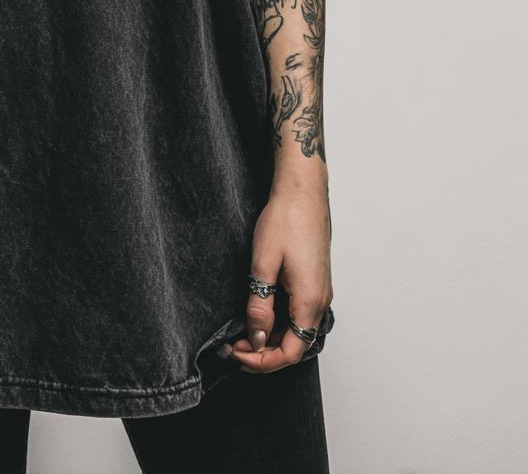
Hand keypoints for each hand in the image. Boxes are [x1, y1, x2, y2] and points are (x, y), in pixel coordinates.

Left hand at [227, 183, 332, 373]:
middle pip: (295, 346)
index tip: (236, 353)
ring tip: (241, 333)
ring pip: (297, 331)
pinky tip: (259, 315)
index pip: (290, 352)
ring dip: (271, 338)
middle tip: (232, 346)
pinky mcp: (315, 282)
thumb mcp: (263, 264)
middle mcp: (321, 301)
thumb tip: (257, 338)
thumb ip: (260, 305)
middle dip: (263, 353)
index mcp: (310, 301)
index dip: (262, 361)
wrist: (303, 192)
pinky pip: (299, 314)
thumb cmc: (285, 220)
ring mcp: (320, 291)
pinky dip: (279, 323)